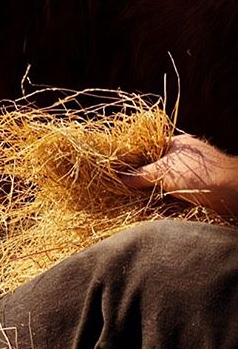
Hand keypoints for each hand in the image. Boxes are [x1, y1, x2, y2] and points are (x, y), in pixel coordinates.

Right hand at [123, 134, 237, 215]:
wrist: (232, 193)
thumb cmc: (198, 174)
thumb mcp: (163, 172)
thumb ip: (140, 174)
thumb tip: (121, 178)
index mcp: (177, 144)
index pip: (150, 147)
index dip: (136, 157)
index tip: (122, 168)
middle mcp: (185, 157)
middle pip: (157, 165)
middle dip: (143, 176)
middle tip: (127, 186)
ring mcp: (193, 173)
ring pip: (166, 180)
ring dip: (153, 189)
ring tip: (136, 197)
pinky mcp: (198, 189)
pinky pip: (175, 193)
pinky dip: (165, 199)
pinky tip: (154, 205)